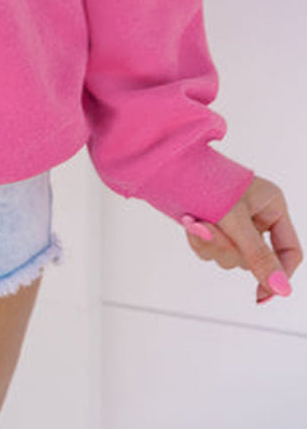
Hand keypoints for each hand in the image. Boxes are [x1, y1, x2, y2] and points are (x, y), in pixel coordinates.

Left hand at [181, 174, 301, 303]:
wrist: (168, 162)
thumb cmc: (205, 178)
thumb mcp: (235, 218)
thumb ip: (258, 255)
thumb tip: (281, 289)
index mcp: (272, 206)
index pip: (290, 251)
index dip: (280, 274)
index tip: (263, 295)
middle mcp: (256, 215)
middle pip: (254, 259)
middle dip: (229, 248)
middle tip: (209, 227)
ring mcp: (235, 222)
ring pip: (230, 257)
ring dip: (211, 245)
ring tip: (196, 220)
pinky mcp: (215, 225)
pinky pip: (212, 251)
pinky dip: (200, 242)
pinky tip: (190, 223)